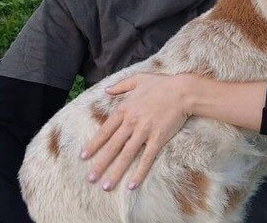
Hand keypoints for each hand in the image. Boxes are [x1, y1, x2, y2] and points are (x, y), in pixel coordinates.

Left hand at [80, 73, 192, 191]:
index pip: (105, 131)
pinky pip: (146, 159)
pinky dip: (139, 172)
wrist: (183, 91)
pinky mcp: (158, 139)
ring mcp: (144, 132)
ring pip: (126, 155)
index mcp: (124, 109)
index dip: (94, 145)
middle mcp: (131, 122)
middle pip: (112, 146)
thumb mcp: (138, 79)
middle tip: (90, 178)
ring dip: (115, 172)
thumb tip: (106, 90)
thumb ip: (121, 86)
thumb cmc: (162, 84)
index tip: (84, 156)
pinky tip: (132, 185)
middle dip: (100, 164)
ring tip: (106, 186)